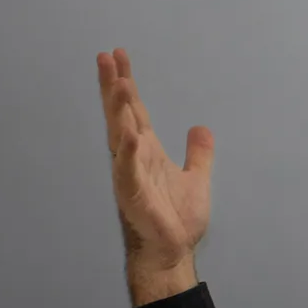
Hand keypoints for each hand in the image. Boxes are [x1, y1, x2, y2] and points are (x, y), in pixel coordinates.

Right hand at [97, 48, 213, 296]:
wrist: (173, 251)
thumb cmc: (176, 219)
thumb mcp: (196, 179)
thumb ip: (198, 154)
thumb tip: (201, 127)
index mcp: (147, 151)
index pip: (134, 111)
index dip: (127, 84)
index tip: (119, 56)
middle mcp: (134, 157)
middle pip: (120, 114)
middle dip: (114, 86)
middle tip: (106, 56)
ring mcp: (130, 175)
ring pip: (122, 135)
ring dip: (120, 110)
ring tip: (120, 83)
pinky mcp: (133, 195)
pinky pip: (129, 170)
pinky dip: (129, 153)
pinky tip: (131, 134)